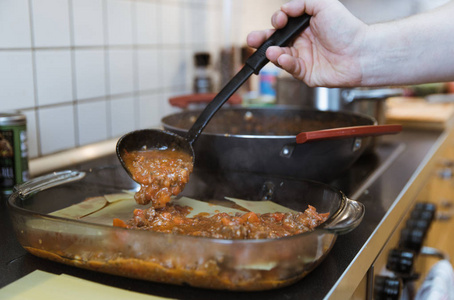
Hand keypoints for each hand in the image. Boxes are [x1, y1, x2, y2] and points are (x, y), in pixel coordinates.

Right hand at [247, 0, 366, 86]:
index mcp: (305, 25)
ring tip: (270, 51)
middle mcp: (302, 41)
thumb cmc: (347, 29)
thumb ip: (302, 3)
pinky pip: (290, 68)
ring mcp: (303, 57)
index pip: (282, 24)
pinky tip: (283, 58)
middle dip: (261, 40)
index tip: (278, 21)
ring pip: (279, 56)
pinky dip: (285, 63)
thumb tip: (285, 8)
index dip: (277, 22)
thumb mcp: (325, 5)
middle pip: (275, 41)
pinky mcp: (305, 73)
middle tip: (252, 40)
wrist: (361, 53)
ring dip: (272, 53)